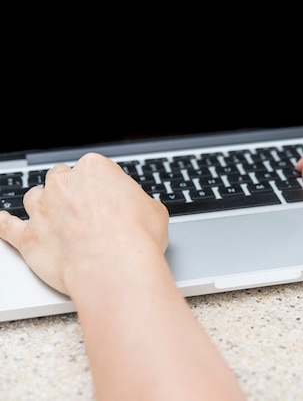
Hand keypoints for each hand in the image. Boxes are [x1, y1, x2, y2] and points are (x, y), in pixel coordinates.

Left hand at [0, 152, 168, 295]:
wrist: (115, 267)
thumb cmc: (137, 237)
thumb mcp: (154, 211)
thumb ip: (138, 204)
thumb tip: (139, 210)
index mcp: (95, 169)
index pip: (94, 170)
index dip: (104, 188)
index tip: (111, 203)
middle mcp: (63, 183)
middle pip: (61, 179)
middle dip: (71, 194)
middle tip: (88, 214)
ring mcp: (42, 209)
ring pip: (35, 198)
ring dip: (45, 207)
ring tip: (59, 223)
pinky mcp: (28, 237)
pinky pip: (6, 226)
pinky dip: (5, 224)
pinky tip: (4, 221)